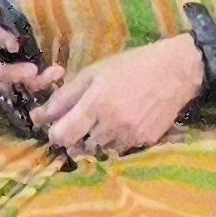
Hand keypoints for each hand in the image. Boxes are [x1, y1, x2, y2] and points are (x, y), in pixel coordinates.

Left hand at [30, 36, 206, 158]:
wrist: (176, 71)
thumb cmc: (130, 66)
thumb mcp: (92, 73)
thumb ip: (65, 96)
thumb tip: (40, 116)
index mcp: (95, 104)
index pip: (63, 135)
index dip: (55, 134)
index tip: (56, 127)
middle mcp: (112, 124)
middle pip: (80, 146)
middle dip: (75, 138)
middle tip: (79, 124)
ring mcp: (131, 135)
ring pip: (100, 150)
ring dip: (95, 140)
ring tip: (102, 121)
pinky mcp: (146, 141)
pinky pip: (121, 148)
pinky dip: (116, 140)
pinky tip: (122, 123)